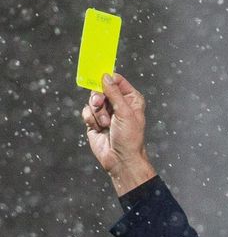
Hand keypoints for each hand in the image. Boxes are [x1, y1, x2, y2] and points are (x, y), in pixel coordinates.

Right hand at [81, 73, 155, 193]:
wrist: (120, 160)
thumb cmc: (129, 138)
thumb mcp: (125, 112)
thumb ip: (114, 92)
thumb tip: (105, 76)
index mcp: (130, 99)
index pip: (116, 80)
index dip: (107, 79)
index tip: (99, 77)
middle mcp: (118, 104)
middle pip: (101, 88)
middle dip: (98, 97)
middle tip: (99, 103)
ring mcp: (106, 112)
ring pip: (92, 100)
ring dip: (97, 112)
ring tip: (105, 124)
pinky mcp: (95, 121)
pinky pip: (87, 112)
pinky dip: (91, 119)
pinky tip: (99, 128)